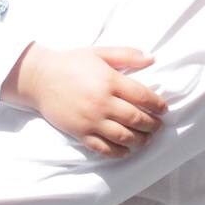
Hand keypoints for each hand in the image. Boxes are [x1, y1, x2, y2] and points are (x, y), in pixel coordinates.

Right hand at [3, 44, 166, 156]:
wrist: (40, 78)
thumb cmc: (71, 62)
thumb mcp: (99, 53)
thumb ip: (127, 55)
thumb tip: (152, 58)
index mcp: (110, 80)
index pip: (143, 96)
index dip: (157, 105)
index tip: (164, 109)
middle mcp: (103, 102)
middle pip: (136, 119)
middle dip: (152, 125)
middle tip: (158, 126)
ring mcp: (91, 119)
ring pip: (124, 136)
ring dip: (140, 140)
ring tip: (146, 139)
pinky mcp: (80, 132)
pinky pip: (103, 148)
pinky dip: (118, 152)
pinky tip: (125, 150)